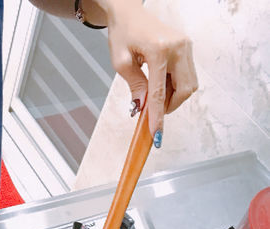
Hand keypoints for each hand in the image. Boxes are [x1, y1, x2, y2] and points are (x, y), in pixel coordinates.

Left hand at [98, 0, 197, 144]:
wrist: (130, 12)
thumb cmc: (123, 33)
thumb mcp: (121, 62)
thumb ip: (135, 86)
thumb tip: (142, 108)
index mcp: (160, 49)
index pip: (160, 91)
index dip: (158, 115)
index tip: (156, 133)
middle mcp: (178, 47)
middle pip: (185, 90)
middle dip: (170, 106)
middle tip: (154, 110)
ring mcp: (186, 46)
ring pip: (189, 85)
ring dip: (174, 96)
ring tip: (156, 93)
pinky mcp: (187, 47)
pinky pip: (187, 75)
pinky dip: (176, 86)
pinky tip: (162, 83)